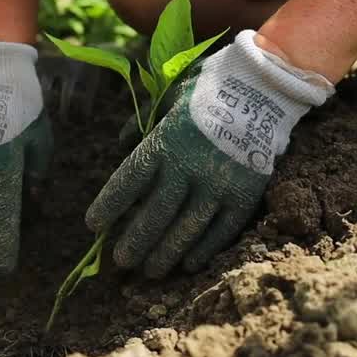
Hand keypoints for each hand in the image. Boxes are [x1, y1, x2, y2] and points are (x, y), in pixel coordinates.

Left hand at [86, 30, 333, 276]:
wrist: (263, 86)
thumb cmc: (209, 88)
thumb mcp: (168, 97)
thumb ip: (143, 124)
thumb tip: (120, 144)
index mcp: (163, 143)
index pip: (127, 183)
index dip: (108, 206)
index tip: (93, 225)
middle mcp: (187, 168)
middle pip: (153, 215)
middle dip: (134, 241)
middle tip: (120, 261)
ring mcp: (217, 184)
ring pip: (185, 230)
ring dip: (164, 254)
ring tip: (150, 271)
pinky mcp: (244, 194)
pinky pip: (221, 231)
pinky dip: (203, 249)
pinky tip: (188, 264)